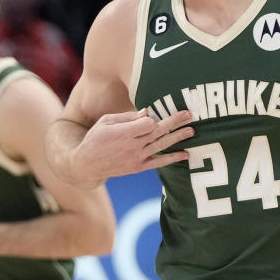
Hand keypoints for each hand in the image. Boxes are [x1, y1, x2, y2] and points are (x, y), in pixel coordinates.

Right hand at [73, 109, 193, 180]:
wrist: (87, 165)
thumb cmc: (95, 138)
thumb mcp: (105, 122)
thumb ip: (126, 117)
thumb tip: (147, 112)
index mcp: (123, 133)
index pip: (147, 124)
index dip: (152, 118)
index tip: (153, 114)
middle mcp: (132, 146)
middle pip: (158, 132)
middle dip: (174, 122)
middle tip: (189, 114)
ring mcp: (137, 158)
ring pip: (162, 146)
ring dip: (178, 137)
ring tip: (192, 130)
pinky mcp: (139, 167)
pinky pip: (159, 162)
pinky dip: (173, 158)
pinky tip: (185, 154)